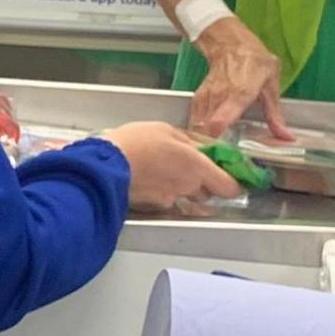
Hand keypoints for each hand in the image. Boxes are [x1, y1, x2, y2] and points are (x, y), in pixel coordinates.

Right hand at [98, 121, 243, 212]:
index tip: (227, 175)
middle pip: (206, 192)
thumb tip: (205, 149)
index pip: (229, 187)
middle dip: (200, 182)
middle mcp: (188, 187)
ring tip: (159, 172)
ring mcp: (170, 199)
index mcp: (197, 166)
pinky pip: (164, 199)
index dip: (231, 183)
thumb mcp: (166, 129)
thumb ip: (191, 141)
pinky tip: (145, 179)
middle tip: (184, 167)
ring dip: (179, 187)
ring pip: (184, 196)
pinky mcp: (152, 206)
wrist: (103, 165)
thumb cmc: (135, 142)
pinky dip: (159, 192)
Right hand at [188, 18, 294, 141]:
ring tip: (216, 152)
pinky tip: (209, 138)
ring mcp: (205, 98)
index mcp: (239, 95)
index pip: (219, 122)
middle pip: (206, 130)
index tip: (228, 153)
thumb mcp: (271, 87)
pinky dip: (200, 131)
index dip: (220, 141)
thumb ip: (274, 115)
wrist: (231, 45)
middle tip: (225, 158)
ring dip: (205, 140)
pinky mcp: (198, 99)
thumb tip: (286, 137)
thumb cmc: (255, 63)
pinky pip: (195, 120)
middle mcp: (218, 98)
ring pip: (198, 127)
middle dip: (214, 147)